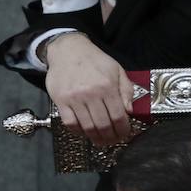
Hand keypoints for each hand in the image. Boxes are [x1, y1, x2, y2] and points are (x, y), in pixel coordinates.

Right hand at [43, 32, 134, 146]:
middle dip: (111, 137)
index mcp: (107, 86)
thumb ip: (127, 91)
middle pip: (103, 125)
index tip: (124, 134)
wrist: (68, 50)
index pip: (118, 116)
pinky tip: (85, 132)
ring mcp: (74, 98)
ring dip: (96, 138)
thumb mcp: (117, 70)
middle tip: (113, 140)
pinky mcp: (60, 100)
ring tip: (101, 140)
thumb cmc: (95, 60)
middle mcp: (91, 93)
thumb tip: (130, 111)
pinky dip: (78, 131)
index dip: (123, 130)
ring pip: (87, 127)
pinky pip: (70, 123)